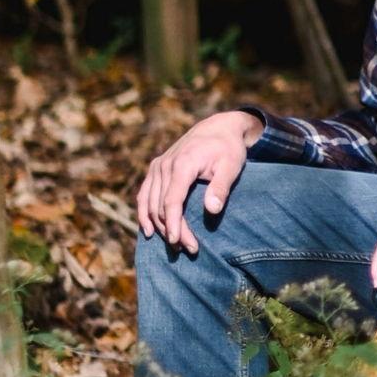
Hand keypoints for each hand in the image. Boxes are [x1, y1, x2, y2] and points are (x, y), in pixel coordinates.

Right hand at [135, 111, 261, 252]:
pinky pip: (144, 194)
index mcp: (182, 164)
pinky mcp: (156, 168)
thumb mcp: (232, 166)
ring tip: (175, 245)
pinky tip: (149, 230)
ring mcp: (157, 166)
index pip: (171, 201)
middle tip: (189, 249)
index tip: (179, 242)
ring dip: (159, 226)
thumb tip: (212, 210)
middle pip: (161, 206)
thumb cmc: (228, 148)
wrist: (219, 127)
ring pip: (150, 203)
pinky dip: (144, 213)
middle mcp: (164, 165)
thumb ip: (221, 187)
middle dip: (172, 230)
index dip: (173, 224)